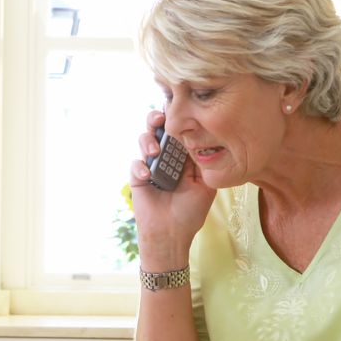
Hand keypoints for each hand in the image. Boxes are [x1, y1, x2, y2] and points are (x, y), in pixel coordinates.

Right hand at [132, 110, 215, 267]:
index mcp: (182, 155)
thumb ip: (204, 163)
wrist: (173, 234)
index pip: (178, 130)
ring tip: (155, 151)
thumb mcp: (205, 185)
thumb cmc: (191, 212)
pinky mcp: (137, 178)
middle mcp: (165, 156)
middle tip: (160, 119)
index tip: (178, 105)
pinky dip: (140, 166)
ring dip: (147, 140)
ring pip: (143, 140)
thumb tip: (204, 137)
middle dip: (156, 118)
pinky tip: (147, 174)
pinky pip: (135, 164)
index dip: (176, 117)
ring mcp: (150, 165)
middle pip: (157, 128)